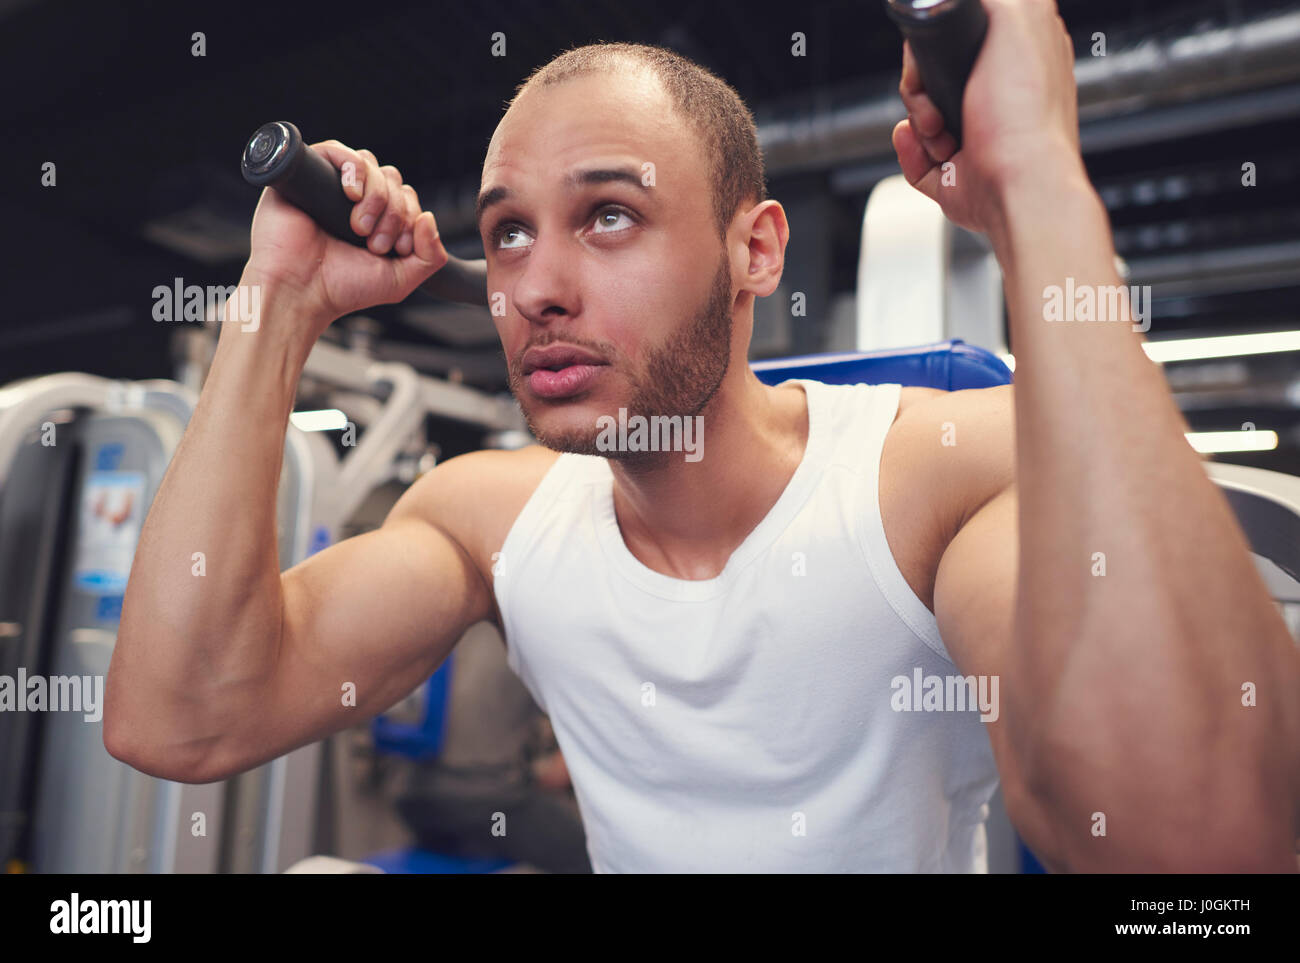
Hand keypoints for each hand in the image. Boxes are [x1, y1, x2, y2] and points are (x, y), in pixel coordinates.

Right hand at [244, 141, 448, 334]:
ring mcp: (330, 186)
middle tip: (375, 243)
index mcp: (375, 219)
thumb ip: (430, 256)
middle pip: (391, 179)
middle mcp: (353, 200)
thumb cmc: (342, 288)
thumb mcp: (400, 279)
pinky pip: (336, 150)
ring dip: (376, 196)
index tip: (399, 249)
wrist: (299, 291)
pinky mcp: (306, 176)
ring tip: (359, 228)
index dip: (410, 217)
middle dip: (394, 212)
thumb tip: (429, 217)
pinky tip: (350, 195)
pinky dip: (353, 168)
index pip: (405, 196)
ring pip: (370, 164)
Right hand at [891, 0, 1084, 235]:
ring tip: (939, 130)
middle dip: (923, 83)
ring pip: (921, 115)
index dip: (944, 42)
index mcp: (1021, 60)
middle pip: (935, 75)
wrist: (1016, 186)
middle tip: (937, 92)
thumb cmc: (1026, 115)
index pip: (967, 37)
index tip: (939, 49)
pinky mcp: (956, 172)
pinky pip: (914, 155)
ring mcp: (977, 137)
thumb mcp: (1018, 20)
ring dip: (918, 119)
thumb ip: (995, 1)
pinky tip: (923, 145)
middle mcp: (1001, 97)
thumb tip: (968, 3)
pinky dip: (910, 149)